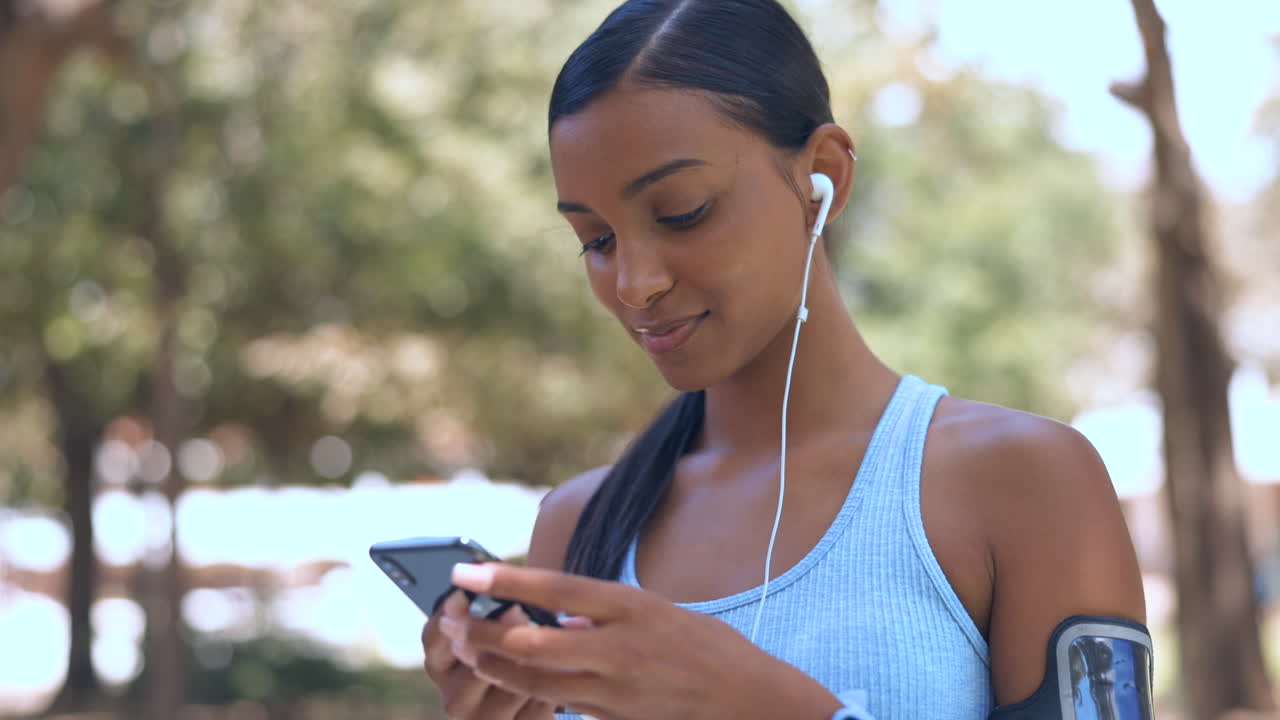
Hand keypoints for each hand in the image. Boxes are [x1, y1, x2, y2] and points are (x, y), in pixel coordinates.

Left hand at [444, 563, 843, 719]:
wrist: (748, 701)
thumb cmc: (707, 647)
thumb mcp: (659, 610)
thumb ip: (607, 613)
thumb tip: (563, 616)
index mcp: (631, 605)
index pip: (557, 588)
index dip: (507, 580)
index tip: (466, 571)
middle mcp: (618, 646)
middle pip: (534, 640)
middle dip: (485, 632)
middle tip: (449, 620)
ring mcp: (615, 688)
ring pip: (537, 679)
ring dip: (496, 665)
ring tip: (467, 650)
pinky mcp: (614, 717)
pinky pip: (561, 704)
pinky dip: (530, 689)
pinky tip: (508, 678)